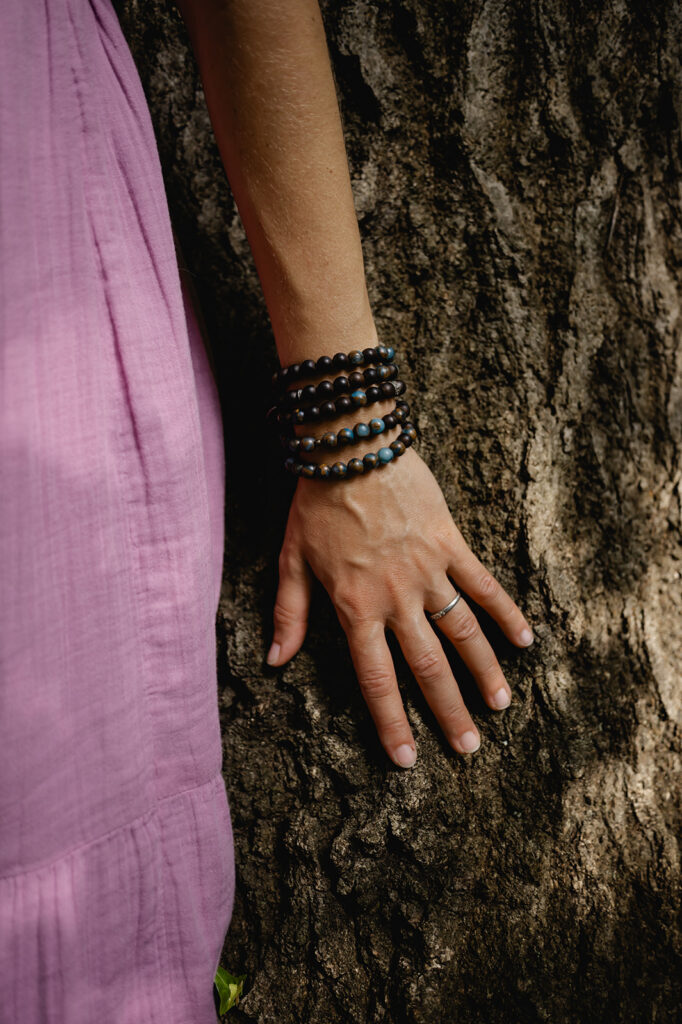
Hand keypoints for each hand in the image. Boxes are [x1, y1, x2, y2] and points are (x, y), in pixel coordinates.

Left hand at [266, 449, 532, 765]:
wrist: (351, 446)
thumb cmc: (317, 504)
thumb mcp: (291, 560)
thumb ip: (288, 614)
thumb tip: (275, 661)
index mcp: (355, 607)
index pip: (376, 679)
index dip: (392, 722)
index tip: (408, 759)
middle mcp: (396, 597)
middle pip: (427, 666)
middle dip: (448, 711)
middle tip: (470, 748)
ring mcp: (427, 571)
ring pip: (461, 631)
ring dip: (483, 671)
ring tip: (500, 705)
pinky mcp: (450, 544)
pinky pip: (482, 584)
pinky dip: (505, 612)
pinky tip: (526, 639)